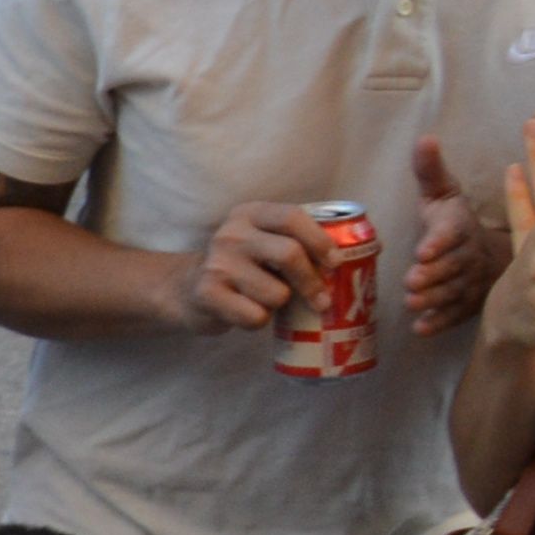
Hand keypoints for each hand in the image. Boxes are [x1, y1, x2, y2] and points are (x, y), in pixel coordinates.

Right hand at [168, 197, 329, 336]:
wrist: (184, 289)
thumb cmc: (240, 267)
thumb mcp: (261, 241)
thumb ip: (294, 241)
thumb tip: (351, 258)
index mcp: (249, 214)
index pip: (292, 217)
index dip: (320, 241)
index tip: (335, 263)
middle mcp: (231, 234)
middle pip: (289, 254)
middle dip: (312, 282)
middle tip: (322, 300)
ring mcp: (217, 264)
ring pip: (276, 293)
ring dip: (280, 305)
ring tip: (265, 301)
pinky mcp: (207, 294)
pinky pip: (256, 316)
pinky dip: (259, 321)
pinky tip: (246, 312)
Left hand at [398, 131, 496, 339]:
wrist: (490, 253)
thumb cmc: (455, 221)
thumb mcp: (445, 193)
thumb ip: (430, 171)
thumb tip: (425, 138)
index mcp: (460, 227)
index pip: (451, 234)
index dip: (438, 242)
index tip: (423, 250)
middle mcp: (468, 256)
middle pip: (452, 267)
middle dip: (433, 275)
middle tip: (412, 282)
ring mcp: (470, 283)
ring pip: (453, 293)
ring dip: (433, 300)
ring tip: (413, 303)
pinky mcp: (468, 304)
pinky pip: (456, 316)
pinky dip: (440, 323)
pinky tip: (422, 329)